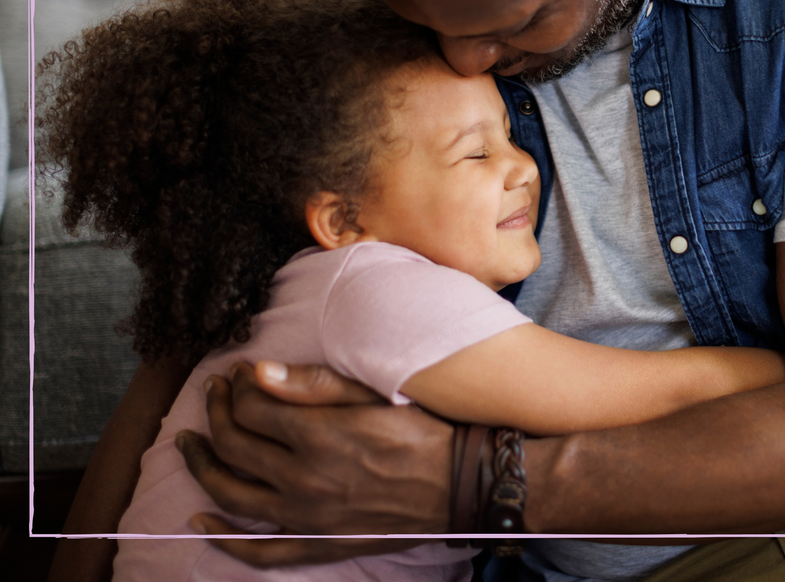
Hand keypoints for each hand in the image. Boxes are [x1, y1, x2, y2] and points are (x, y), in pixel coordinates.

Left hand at [177, 361, 454, 563]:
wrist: (459, 483)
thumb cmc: (422, 430)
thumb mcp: (373, 395)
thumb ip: (314, 384)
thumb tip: (259, 371)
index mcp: (318, 436)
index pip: (252, 408)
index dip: (237, 386)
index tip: (237, 372)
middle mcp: (303, 479)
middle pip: (234, 445)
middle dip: (216, 413)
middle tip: (213, 393)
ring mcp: (307, 517)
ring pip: (232, 495)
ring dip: (202, 467)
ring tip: (189, 444)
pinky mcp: (318, 542)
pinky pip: (260, 550)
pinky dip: (225, 540)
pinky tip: (200, 523)